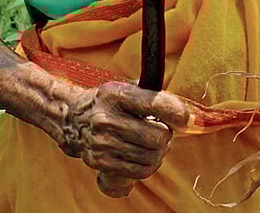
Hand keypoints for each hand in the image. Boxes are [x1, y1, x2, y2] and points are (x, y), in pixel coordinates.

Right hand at [59, 81, 190, 196]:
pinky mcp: (101, 162)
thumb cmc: (107, 102)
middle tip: (163, 131)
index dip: (176, 112)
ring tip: (154, 144)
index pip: (154, 103)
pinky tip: (147, 157)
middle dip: (167, 135)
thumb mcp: (124, 88)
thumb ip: (151, 94)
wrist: (73, 119)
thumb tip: (183, 111)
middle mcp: (106, 120)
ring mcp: (103, 143)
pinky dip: (150, 166)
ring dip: (159, 151)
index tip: (186, 118)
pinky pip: (139, 171)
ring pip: (151, 156)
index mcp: (115, 95)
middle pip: (156, 136)